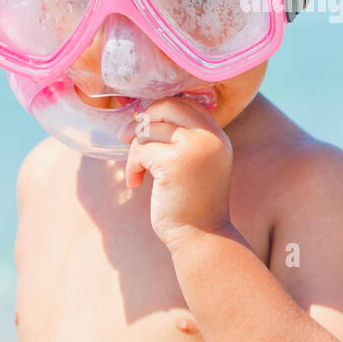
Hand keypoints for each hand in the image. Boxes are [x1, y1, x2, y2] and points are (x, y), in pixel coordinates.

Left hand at [120, 97, 233, 248]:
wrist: (202, 238)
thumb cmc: (192, 204)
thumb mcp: (195, 165)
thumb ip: (182, 140)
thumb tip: (143, 117)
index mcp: (217, 136)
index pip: (185, 103)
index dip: (159, 111)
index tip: (144, 128)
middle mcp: (209, 137)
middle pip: (168, 106)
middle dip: (142, 120)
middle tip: (126, 137)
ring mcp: (194, 148)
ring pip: (150, 129)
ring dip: (135, 150)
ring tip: (137, 172)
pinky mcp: (175, 163)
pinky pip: (141, 151)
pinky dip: (132, 166)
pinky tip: (136, 183)